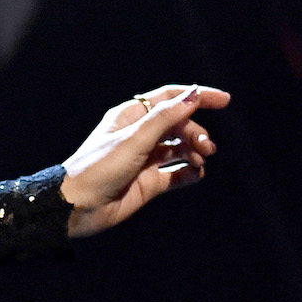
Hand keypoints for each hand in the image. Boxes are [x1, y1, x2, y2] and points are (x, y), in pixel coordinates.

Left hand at [60, 83, 229, 238]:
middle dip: (196, 132)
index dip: (196, 97)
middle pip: (179, 124)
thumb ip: (165, 117)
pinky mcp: (149, 182)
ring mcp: (145, 159)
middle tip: (205, 146)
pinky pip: (178, 174)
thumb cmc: (98, 167)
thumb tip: (194, 94)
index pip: (169, 99)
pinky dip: (191, 172)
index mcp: (130, 117)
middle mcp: (138, 135)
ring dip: (195, 151)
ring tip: (200, 159)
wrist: (77, 206)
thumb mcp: (134, 138)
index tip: (224, 101)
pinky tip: (195, 173)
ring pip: (181, 148)